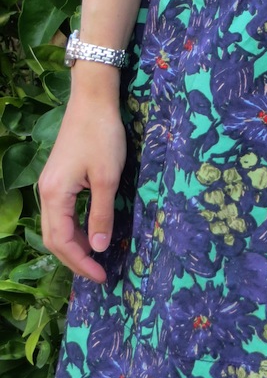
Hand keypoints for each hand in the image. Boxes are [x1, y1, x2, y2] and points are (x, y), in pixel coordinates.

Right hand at [38, 88, 125, 283]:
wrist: (93, 101)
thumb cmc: (102, 136)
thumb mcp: (107, 177)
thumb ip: (101, 213)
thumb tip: (99, 247)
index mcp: (54, 195)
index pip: (62, 241)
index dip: (81, 262)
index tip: (102, 276)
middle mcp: (46, 193)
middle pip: (54, 238)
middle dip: (75, 259)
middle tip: (99, 274)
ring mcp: (50, 185)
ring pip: (56, 226)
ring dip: (73, 245)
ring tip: (96, 259)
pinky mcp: (59, 178)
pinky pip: (62, 213)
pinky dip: (73, 228)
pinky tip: (89, 232)